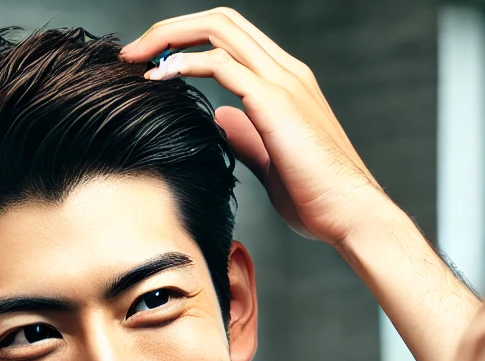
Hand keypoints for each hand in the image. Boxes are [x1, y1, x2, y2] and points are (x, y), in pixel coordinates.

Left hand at [122, 9, 387, 246]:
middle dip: (171, 29)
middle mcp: (287, 71)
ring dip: (170, 36)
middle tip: (133, 53)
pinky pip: (221, 63)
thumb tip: (222, 121)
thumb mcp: (270, 161)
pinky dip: (184, 63)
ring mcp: (283, 81)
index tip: (152, 64)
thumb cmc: (317, 198)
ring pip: (219, 29)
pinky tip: (160, 77)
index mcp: (287, 81)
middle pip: (221, 21)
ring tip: (136, 59)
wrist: (351, 215)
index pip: (232, 38)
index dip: (188, 40)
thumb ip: (246, 136)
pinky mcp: (275, 101)